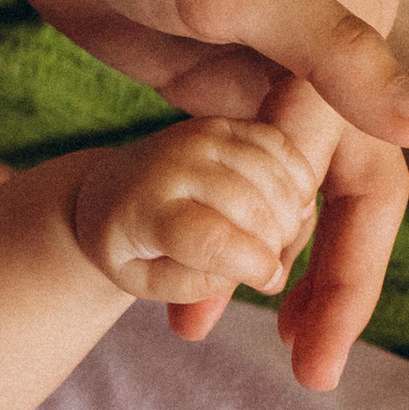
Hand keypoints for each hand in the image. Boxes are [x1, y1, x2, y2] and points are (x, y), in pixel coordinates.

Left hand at [0, 0, 408, 384]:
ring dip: (251, 268)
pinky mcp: (202, 78)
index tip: (316, 351)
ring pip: (277, 195)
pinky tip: (175, 281)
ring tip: (200, 333)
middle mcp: (323, 50)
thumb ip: (336, 59)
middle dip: (318, 288)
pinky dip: (208, 229)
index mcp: (356, 24)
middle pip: (338, 197)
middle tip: (301, 375)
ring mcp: (261, 68)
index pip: (371, 176)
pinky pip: (223, 174)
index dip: (348, 270)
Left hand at [71, 118, 320, 321]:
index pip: (212, 240)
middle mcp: (174, 163)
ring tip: (275, 240)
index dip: (254, 266)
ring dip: (290, 216)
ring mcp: (202, 136)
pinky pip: (281, 147)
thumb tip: (255, 274)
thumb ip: (195, 286)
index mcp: (145, 209)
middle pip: (251, 207)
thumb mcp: (143, 283)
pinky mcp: (226, 123)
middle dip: (274, 245)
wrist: (110, 190)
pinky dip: (298, 180)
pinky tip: (292, 207)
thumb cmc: (130, 246)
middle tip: (267, 265)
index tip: (267, 283)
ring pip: (273, 176)